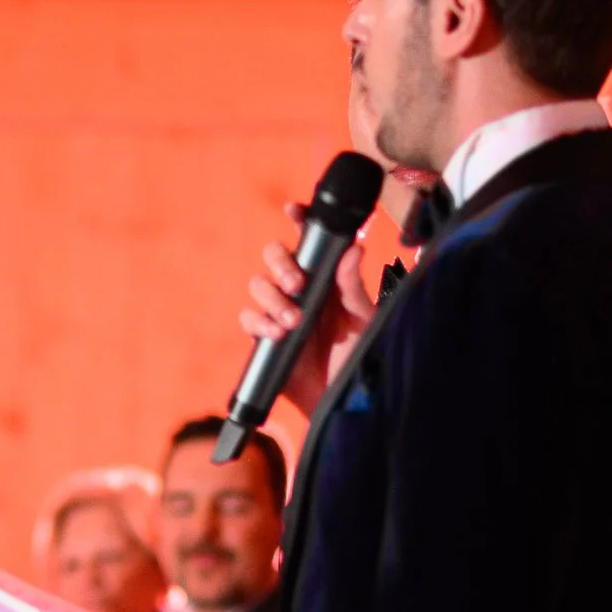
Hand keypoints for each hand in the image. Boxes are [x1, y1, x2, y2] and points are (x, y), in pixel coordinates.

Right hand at [239, 219, 375, 417]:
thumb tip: (354, 250)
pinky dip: (259, 322)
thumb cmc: (357, 358)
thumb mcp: (362, 322)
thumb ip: (354, 287)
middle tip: (296, 283)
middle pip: (275, 256)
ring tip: (292, 321)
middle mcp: (301, 289)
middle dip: (280, 263)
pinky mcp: (264, 336)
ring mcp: (280, 311)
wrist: (342, 400)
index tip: (293, 210)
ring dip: (272, 298)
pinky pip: (249, 317)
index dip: (299, 220)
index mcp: (327, 278)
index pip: (310, 241)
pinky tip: (276, 334)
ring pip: (259, 284)